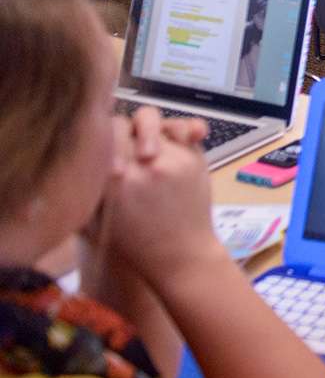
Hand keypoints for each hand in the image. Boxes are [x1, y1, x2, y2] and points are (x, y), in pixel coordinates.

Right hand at [95, 106, 224, 283]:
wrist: (180, 256)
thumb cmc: (135, 244)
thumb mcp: (94, 223)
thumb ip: (85, 189)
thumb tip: (75, 161)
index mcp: (116, 180)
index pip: (100, 137)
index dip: (97, 138)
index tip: (100, 150)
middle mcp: (145, 164)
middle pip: (124, 124)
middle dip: (120, 132)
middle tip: (123, 151)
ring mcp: (174, 159)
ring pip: (153, 121)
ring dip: (147, 127)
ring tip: (150, 147)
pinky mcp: (195, 159)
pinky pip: (186, 128)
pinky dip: (182, 127)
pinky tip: (182, 135)